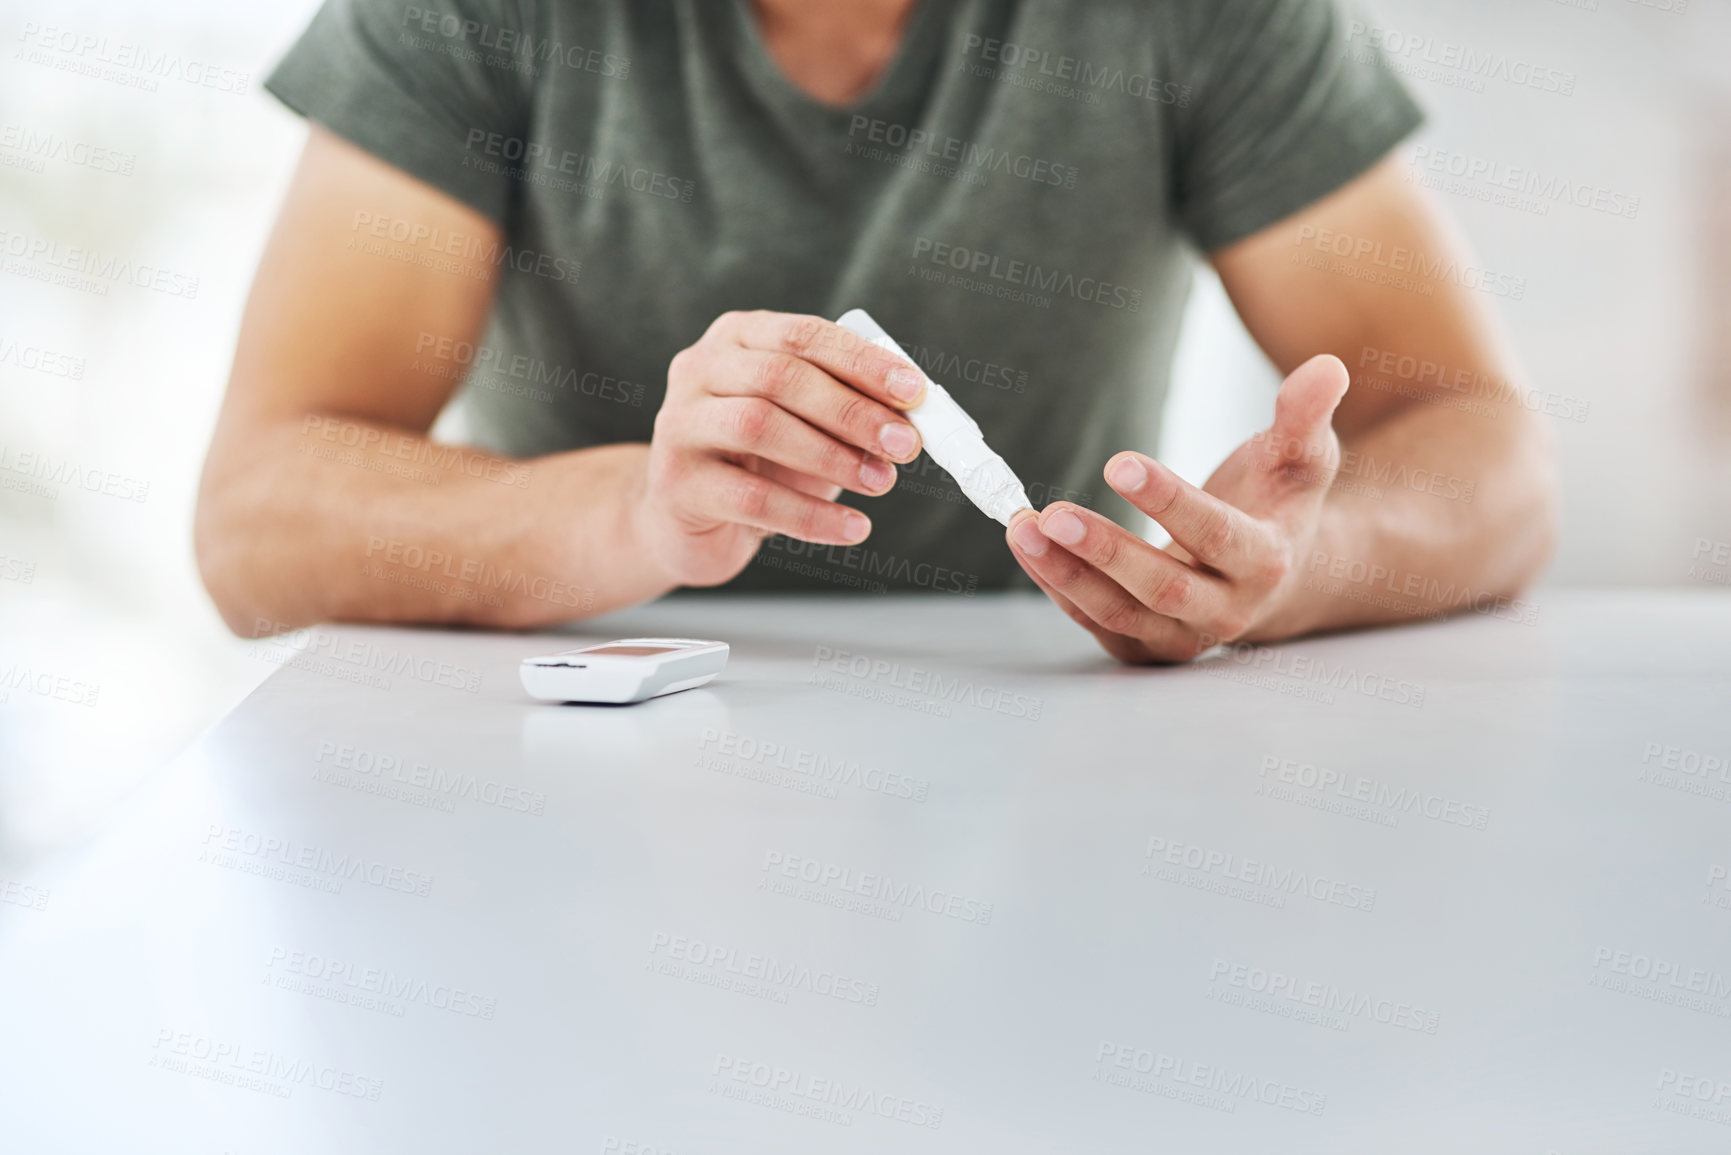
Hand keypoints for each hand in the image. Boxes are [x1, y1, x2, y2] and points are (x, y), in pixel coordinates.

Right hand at [636, 310, 926, 586]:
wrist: (687, 519)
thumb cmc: (759, 461)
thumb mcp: (805, 423)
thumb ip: (848, 409)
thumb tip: (913, 418)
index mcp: (738, 338)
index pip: (804, 335)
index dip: (863, 362)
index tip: (915, 392)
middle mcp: (700, 369)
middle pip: (781, 378)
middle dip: (853, 411)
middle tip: (905, 444)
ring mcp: (680, 424)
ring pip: (761, 428)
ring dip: (833, 457)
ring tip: (881, 482)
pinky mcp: (677, 483)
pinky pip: (752, 498)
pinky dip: (812, 515)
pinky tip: (853, 528)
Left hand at [1005, 355, 1350, 662]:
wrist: (1279, 575)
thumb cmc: (1279, 503)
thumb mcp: (1301, 457)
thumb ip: (1305, 415)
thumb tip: (1326, 366)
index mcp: (1266, 560)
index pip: (1214, 534)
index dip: (1166, 500)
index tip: (1116, 461)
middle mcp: (1227, 610)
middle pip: (1161, 589)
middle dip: (1104, 552)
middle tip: (1051, 513)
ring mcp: (1184, 636)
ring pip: (1119, 614)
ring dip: (1065, 575)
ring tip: (1022, 530)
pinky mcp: (1148, 646)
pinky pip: (1098, 623)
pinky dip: (1059, 590)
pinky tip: (1030, 551)